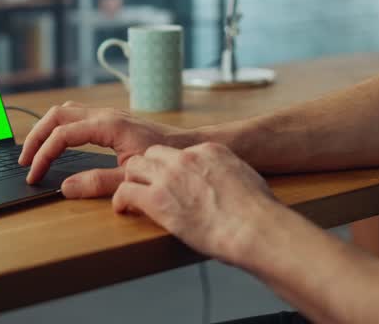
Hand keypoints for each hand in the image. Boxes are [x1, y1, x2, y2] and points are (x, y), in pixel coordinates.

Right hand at [18, 102, 188, 196]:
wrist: (187, 146)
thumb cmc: (165, 160)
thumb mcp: (130, 175)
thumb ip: (97, 182)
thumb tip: (65, 188)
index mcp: (107, 125)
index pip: (62, 135)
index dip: (43, 156)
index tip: (34, 175)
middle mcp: (104, 115)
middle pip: (57, 116)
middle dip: (36, 137)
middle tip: (24, 161)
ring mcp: (107, 115)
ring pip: (65, 112)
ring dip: (46, 129)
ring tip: (34, 152)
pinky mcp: (110, 120)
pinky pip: (76, 115)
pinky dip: (59, 127)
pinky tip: (57, 142)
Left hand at [113, 141, 281, 265]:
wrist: (253, 227)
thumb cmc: (257, 212)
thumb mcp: (246, 178)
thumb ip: (231, 175)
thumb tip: (231, 184)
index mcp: (210, 151)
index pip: (180, 151)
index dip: (172, 167)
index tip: (171, 180)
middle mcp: (186, 157)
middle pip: (152, 153)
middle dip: (147, 169)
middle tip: (146, 186)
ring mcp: (170, 176)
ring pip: (134, 167)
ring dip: (132, 181)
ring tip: (131, 197)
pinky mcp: (157, 199)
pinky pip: (125, 192)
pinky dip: (121, 201)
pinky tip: (123, 210)